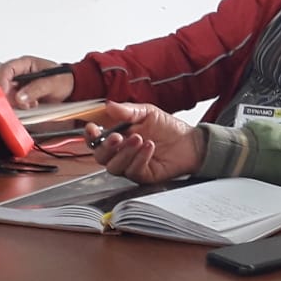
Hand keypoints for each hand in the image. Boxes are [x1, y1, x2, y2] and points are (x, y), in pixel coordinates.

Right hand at [0, 56, 73, 108]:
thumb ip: (37, 89)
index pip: (6, 69)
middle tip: (21, 102)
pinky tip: (32, 105)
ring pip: (8, 94)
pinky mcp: (22, 94)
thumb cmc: (65, 80)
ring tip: (32, 103)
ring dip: (17, 102)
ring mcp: (20, 84)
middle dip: (10, 95)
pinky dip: (21, 105)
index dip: (3, 81)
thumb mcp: (53, 83)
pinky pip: (14, 101)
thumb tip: (20, 97)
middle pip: (4, 83)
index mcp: (26, 63)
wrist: (72, 88)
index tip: (6, 93)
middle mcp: (20, 73)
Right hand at [86, 101, 205, 183]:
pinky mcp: (142, 175)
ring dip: (124, 152)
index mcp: (118, 136)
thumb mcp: (148, 113)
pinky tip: (149, 147)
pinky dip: (139, 158)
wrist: (190, 142)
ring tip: (139, 139)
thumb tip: (108, 105)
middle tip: (117, 137)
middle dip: (106, 146)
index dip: (90, 136)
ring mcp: (130, 165)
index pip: (95, 140)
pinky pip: (133, 171)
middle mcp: (121, 152)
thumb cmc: (168, 128)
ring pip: (114, 166)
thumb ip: (128, 111)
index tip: (92, 128)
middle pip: (100, 156)